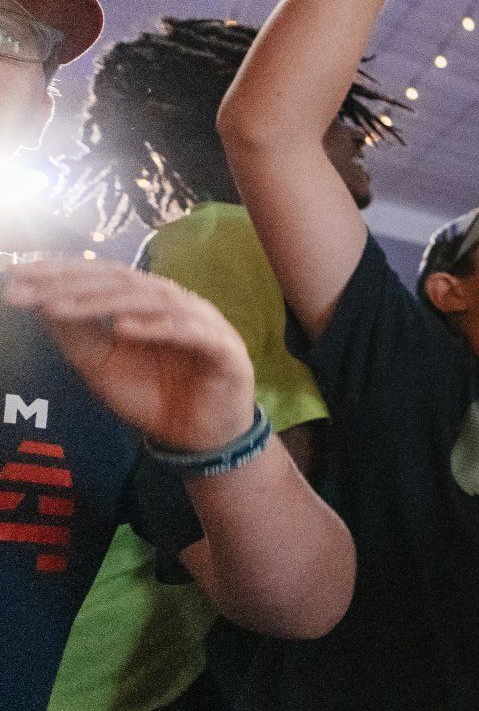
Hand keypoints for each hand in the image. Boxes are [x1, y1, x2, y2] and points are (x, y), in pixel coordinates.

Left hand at [2, 259, 253, 452]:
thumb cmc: (153, 396)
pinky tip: (123, 328)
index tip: (12, 275)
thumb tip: (39, 302)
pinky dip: (157, 327)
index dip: (57, 272)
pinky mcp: (225, 349)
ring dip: (103, 303)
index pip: (100, 276)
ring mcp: (203, 322)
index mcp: (147, 299)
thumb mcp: (101, 365)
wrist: (198, 438)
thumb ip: (77, 334)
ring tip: (59, 309)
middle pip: (121, 282)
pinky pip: (190, 331)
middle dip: (69, 285)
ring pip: (151, 301)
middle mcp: (176, 301)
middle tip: (26, 291)